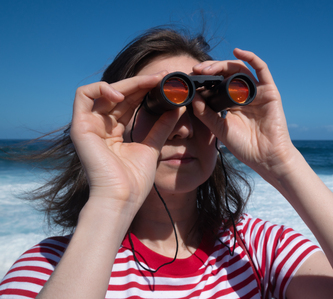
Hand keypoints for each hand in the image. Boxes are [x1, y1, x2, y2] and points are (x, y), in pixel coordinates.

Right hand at [70, 72, 184, 212]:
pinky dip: (102, 89)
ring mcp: (89, 125)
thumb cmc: (135, 180)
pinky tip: (122, 95)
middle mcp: (100, 126)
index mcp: (114, 131)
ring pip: (104, 91)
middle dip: (141, 83)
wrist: (123, 198)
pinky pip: (83, 95)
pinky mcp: (80, 127)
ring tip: (148, 83)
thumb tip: (177, 108)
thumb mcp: (152, 146)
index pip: (129, 102)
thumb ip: (161, 126)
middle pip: (119, 94)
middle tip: (162, 76)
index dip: (145, 90)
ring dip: (127, 83)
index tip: (165, 83)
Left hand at [192, 49, 296, 177]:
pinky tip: (238, 51)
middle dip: (210, 70)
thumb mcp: (219, 129)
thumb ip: (205, 113)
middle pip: (226, 75)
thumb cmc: (245, 146)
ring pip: (239, 70)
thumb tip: (192, 96)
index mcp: (231, 103)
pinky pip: (261, 69)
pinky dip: (250, 58)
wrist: (266, 158)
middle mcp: (244, 95)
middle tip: (196, 71)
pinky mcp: (269, 90)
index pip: (216, 85)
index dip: (203, 80)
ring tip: (208, 68)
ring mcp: (257, 92)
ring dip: (223, 65)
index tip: (189, 79)